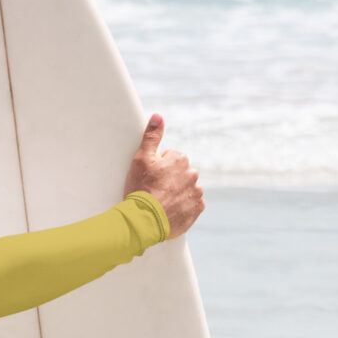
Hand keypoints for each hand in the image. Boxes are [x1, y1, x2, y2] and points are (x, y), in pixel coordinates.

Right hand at [124, 114, 203, 237]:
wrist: (144, 221)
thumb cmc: (140, 189)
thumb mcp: (141, 159)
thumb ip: (152, 136)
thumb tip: (158, 116)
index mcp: (180, 159)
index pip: (170, 159)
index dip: (158, 169)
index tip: (150, 179)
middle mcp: (192, 174)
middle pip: (180, 174)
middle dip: (169, 180)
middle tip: (154, 191)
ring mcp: (196, 192)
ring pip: (186, 189)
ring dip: (177, 193)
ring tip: (161, 202)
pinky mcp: (197, 209)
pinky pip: (192, 204)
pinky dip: (183, 206)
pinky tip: (170, 210)